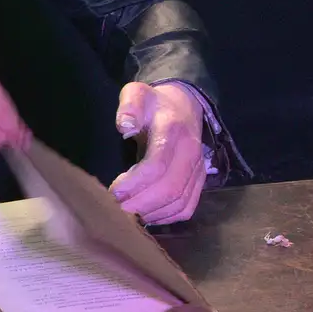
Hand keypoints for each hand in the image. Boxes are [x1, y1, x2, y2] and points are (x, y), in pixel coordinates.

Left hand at [0, 66, 30, 150]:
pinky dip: (6, 104)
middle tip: (25, 139)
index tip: (22, 142)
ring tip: (20, 130)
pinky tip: (8, 116)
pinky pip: (2, 92)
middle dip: (15, 124)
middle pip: (3, 108)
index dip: (11, 131)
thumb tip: (4, 140)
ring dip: (13, 115)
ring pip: (5, 99)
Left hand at [109, 81, 207, 224]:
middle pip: (169, 189)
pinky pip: (186, 208)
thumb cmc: (153, 103)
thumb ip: (130, 105)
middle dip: (140, 205)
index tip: (112, 191)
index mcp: (173, 131)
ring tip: (126, 216)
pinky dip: (166, 217)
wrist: (183, 106)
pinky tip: (144, 217)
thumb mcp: (137, 94)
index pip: (157, 165)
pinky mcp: (199, 182)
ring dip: (151, 214)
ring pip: (179, 203)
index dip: (134, 183)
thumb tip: (124, 125)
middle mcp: (190, 153)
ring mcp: (198, 169)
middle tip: (115, 211)